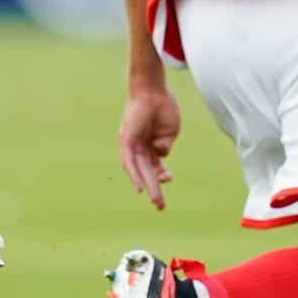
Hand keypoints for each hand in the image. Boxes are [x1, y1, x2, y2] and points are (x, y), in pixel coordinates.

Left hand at [118, 86, 180, 209]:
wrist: (153, 90)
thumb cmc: (164, 108)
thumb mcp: (169, 132)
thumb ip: (165, 146)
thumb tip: (161, 156)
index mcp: (151, 147)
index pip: (155, 168)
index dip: (162, 176)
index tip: (171, 179)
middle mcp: (140, 148)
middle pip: (147, 173)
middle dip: (155, 190)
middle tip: (160, 207)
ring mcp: (132, 145)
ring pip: (139, 170)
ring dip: (147, 186)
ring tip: (155, 201)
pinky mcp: (126, 140)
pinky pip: (129, 160)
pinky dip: (134, 174)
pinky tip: (139, 187)